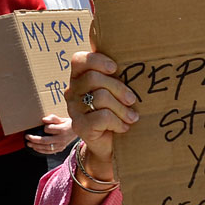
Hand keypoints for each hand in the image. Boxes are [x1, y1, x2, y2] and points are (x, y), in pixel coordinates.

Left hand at [25, 115, 76, 155]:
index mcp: (62, 130)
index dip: (44, 127)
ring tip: (29, 143)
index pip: (49, 129)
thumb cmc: (67, 124)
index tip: (43, 126)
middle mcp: (61, 139)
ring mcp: (61, 145)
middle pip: (45, 141)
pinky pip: (49, 152)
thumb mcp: (61, 118)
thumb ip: (52, 118)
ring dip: (36, 146)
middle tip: (27, 137)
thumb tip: (43, 120)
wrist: (77, 132)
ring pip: (46, 148)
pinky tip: (35, 148)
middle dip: (34, 139)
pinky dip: (41, 151)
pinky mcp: (60, 149)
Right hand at [65, 50, 138, 172]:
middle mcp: (72, 92)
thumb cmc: (117, 114)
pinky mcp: (79, 127)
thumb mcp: (116, 92)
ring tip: (132, 117)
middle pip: (93, 78)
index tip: (115, 68)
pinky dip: (118, 122)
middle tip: (132, 100)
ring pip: (100, 97)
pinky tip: (123, 128)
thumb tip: (132, 57)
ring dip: (122, 109)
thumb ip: (115, 76)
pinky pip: (102, 116)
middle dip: (119, 88)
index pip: (79, 60)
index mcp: (79, 79)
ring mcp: (73, 110)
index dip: (97, 60)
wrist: (110, 147)